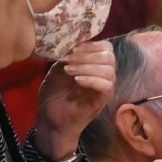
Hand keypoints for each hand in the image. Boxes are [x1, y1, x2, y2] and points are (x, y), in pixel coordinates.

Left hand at [34, 41, 114, 160]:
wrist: (51, 118)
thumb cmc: (55, 93)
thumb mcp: (59, 69)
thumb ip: (69, 56)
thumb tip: (74, 43)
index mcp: (96, 65)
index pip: (107, 48)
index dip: (92, 45)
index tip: (73, 49)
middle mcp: (105, 75)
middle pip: (109, 57)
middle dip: (87, 56)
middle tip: (69, 61)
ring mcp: (105, 88)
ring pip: (108, 70)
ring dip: (87, 67)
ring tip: (69, 72)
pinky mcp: (102, 100)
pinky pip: (106, 86)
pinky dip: (92, 80)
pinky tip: (77, 81)